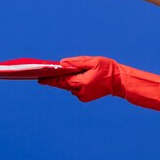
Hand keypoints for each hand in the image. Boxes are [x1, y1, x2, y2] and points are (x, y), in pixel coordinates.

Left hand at [39, 56, 159, 111]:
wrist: (120, 81)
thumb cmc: (107, 69)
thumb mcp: (92, 61)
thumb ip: (76, 62)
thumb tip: (62, 64)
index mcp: (80, 83)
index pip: (60, 82)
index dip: (49, 80)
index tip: (39, 79)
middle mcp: (80, 91)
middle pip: (64, 85)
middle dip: (57, 79)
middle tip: (46, 74)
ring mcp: (83, 96)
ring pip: (70, 86)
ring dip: (69, 80)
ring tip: (72, 71)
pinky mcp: (86, 97)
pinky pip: (76, 89)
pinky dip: (76, 83)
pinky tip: (81, 76)